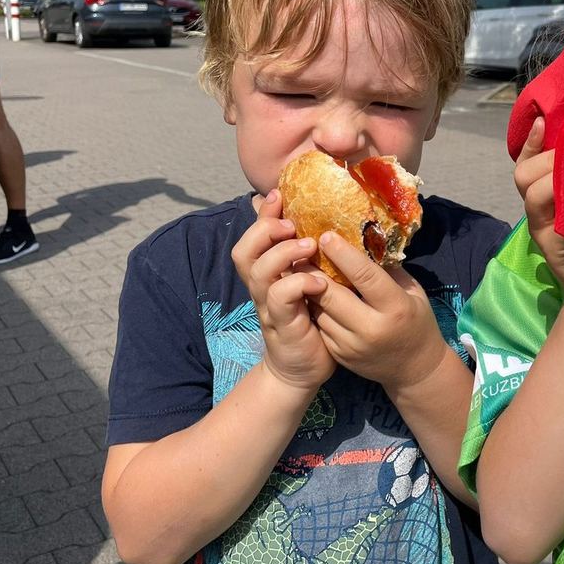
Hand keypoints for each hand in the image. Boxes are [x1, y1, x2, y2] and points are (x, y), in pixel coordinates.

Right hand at [231, 190, 335, 393]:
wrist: (303, 369)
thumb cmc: (310, 321)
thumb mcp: (307, 283)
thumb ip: (305, 258)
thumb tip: (320, 227)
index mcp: (267, 274)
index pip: (252, 237)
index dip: (261, 214)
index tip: (279, 194)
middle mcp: (262, 288)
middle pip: (243, 251)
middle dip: (263, 230)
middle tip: (291, 223)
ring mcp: (269, 307)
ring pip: (258, 272)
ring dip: (282, 253)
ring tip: (309, 246)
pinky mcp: (283, 325)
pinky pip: (280, 299)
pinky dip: (297, 284)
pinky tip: (319, 282)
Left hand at [309, 232, 447, 390]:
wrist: (415, 369)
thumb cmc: (417, 321)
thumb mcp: (412, 292)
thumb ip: (389, 269)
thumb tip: (365, 240)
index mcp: (395, 308)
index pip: (365, 276)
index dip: (343, 254)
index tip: (326, 235)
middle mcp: (372, 328)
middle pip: (332, 294)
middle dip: (314, 270)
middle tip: (303, 250)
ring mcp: (353, 345)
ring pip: (320, 310)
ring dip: (309, 289)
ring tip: (302, 269)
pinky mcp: (340, 356)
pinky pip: (320, 326)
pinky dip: (315, 308)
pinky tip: (312, 294)